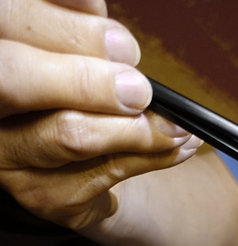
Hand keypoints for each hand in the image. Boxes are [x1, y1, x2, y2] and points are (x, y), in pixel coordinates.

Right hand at [0, 0, 200, 229]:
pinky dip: (152, 157)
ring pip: (71, 133)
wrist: (81, 163)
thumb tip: (101, 17)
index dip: (61, 28)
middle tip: (142, 89)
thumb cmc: (75, 89)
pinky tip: (177, 147)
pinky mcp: (42, 195)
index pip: (5, 21)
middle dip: (90, 81)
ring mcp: (8, 155)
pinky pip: (104, 171)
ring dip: (139, 129)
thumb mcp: (72, 43)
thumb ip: (74, 22)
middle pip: (18, 80)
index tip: (121, 46)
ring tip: (179, 124)